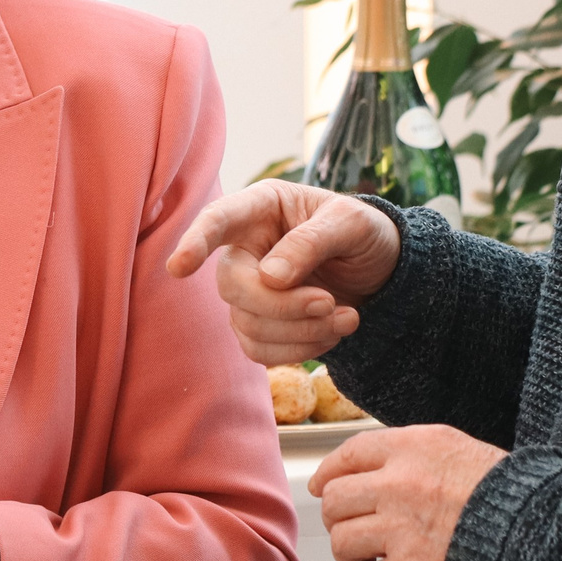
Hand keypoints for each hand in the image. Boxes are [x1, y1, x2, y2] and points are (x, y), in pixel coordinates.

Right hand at [167, 179, 402, 363]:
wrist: (382, 269)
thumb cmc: (364, 233)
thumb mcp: (352, 223)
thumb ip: (312, 241)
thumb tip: (269, 277)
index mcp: (262, 208)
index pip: (217, 220)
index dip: (195, 242)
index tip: (179, 268)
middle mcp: (246, 247)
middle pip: (232, 285)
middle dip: (281, 305)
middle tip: (328, 303)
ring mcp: (249, 289)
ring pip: (247, 324)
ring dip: (301, 332)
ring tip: (348, 318)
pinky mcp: (260, 324)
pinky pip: (259, 351)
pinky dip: (299, 351)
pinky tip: (332, 334)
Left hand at [306, 424, 505, 560]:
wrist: (538, 533)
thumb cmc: (505, 495)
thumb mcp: (455, 449)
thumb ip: (408, 455)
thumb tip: (359, 472)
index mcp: (413, 447)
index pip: (348, 455)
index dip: (328, 474)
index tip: (322, 486)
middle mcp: (400, 483)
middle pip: (335, 501)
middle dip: (338, 518)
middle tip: (351, 528)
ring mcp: (401, 529)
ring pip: (342, 542)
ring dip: (352, 554)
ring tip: (370, 557)